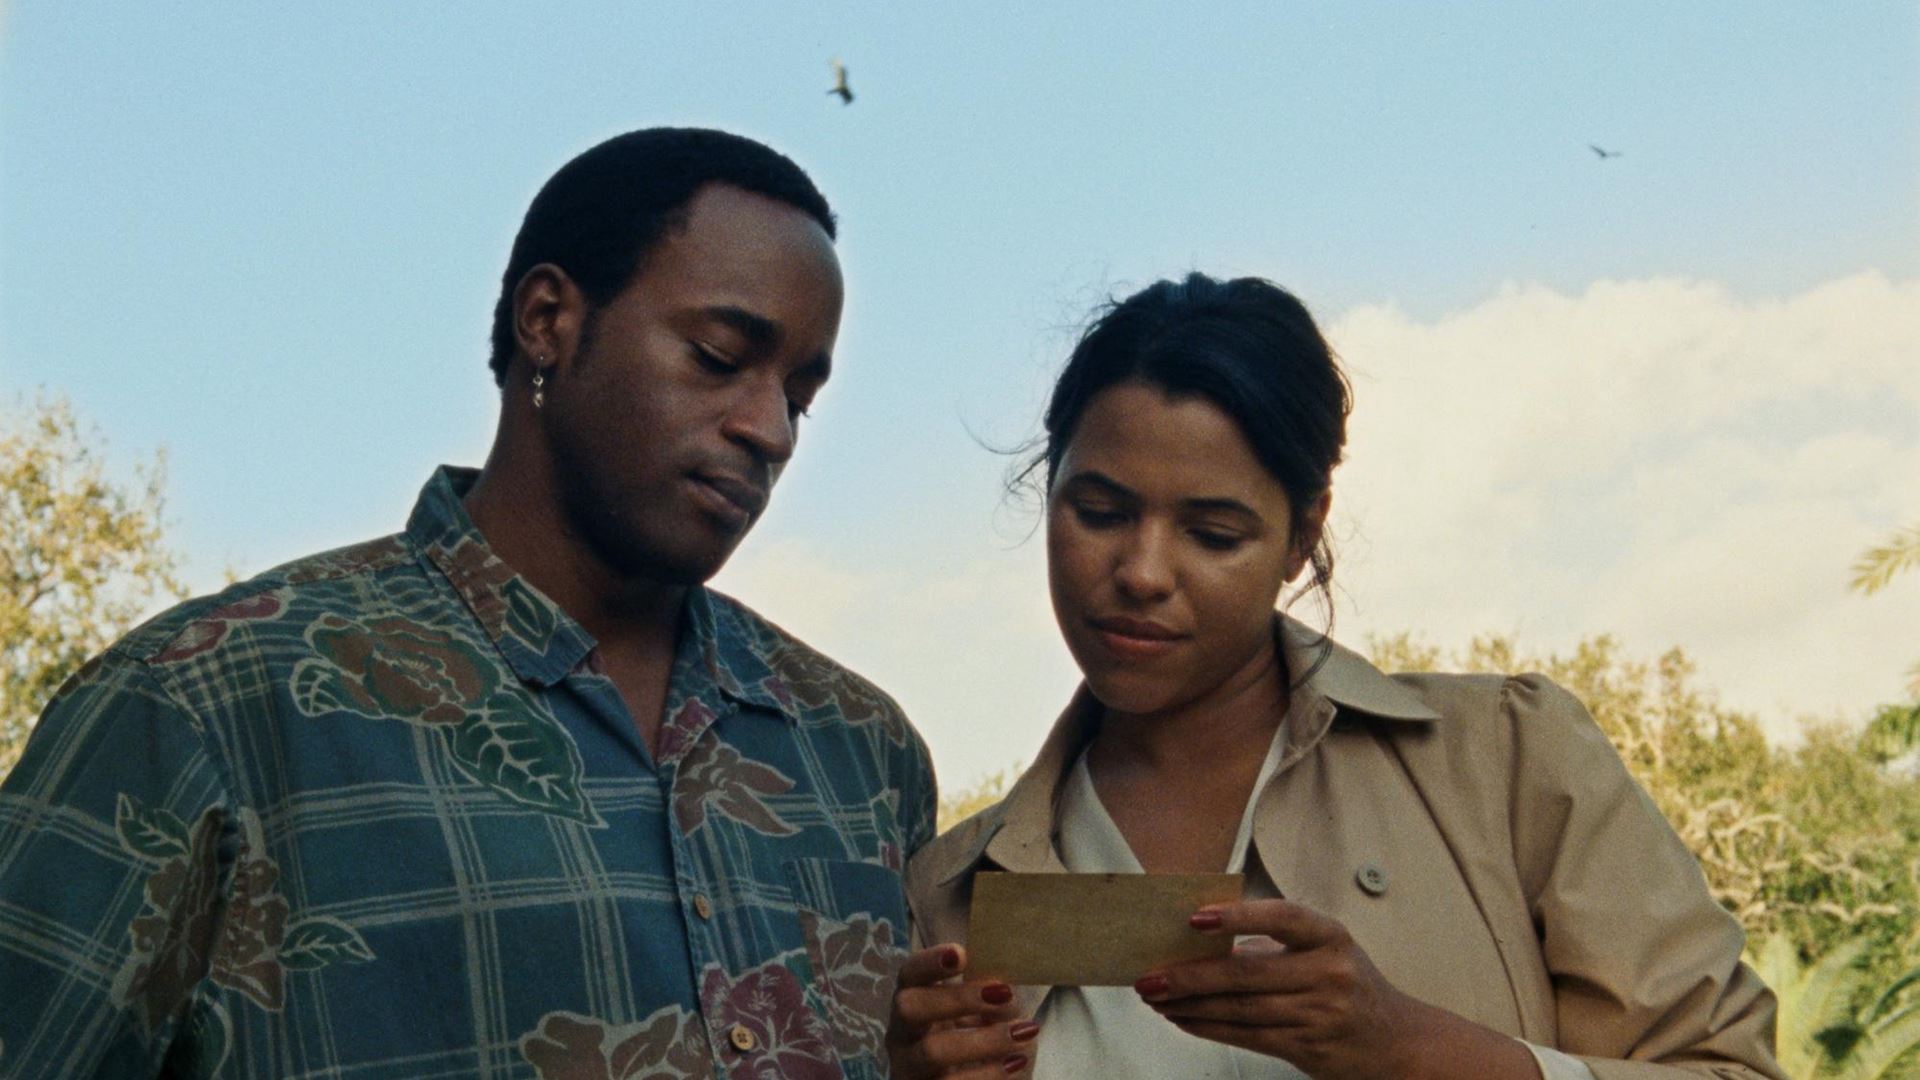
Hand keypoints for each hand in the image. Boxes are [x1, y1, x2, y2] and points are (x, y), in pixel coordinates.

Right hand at [887, 944, 1039, 1077]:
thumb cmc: (984, 1044)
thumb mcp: (992, 1016)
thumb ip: (995, 997)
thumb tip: (1006, 990)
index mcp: (915, 1002)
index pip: (909, 973)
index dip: (930, 961)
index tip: (961, 954)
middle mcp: (902, 1035)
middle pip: (910, 1007)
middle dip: (957, 998)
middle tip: (1005, 995)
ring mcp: (908, 1069)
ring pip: (932, 1052)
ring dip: (982, 1041)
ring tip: (1023, 1035)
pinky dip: (987, 1074)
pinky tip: (1016, 1065)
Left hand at [1133, 900, 1533, 1079]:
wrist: (1396, 1042)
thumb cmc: (1348, 985)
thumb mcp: (1326, 950)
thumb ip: (1273, 943)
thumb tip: (1197, 939)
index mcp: (1330, 936)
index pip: (1283, 917)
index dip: (1238, 917)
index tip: (1195, 918)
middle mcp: (1329, 973)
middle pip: (1247, 973)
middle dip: (1190, 974)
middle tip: (1150, 974)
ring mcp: (1320, 1013)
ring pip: (1240, 1009)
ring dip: (1190, 1005)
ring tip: (1157, 997)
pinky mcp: (1308, 1047)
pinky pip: (1247, 1036)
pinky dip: (1208, 1027)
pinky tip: (1183, 1019)